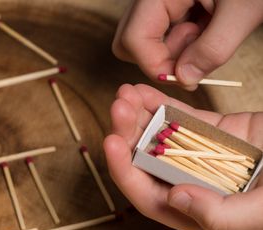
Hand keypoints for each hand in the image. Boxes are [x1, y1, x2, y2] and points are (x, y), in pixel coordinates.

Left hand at [104, 83, 262, 229]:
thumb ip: (219, 216)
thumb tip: (173, 199)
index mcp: (201, 214)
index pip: (149, 196)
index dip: (125, 171)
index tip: (111, 142)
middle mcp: (196, 186)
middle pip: (149, 163)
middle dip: (127, 135)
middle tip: (117, 107)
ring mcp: (204, 158)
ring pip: (160, 138)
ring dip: (138, 117)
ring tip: (124, 94)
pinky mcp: (218, 133)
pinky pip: (182, 118)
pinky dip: (161, 104)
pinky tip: (143, 91)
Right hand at [112, 0, 262, 89]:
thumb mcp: (242, 11)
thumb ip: (213, 48)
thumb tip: (184, 79)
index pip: (133, 39)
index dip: (155, 65)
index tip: (185, 78)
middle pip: (130, 42)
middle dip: (160, 59)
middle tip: (195, 54)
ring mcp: (158, 2)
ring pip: (145, 42)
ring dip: (176, 50)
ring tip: (208, 33)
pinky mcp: (169, 7)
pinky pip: (162, 35)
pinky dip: (184, 42)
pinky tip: (206, 29)